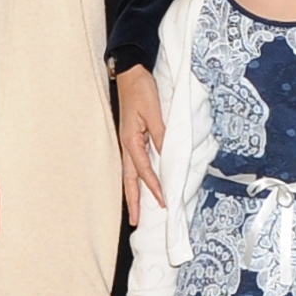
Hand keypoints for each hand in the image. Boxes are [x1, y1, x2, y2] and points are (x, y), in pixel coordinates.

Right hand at [115, 64, 165, 217]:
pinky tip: (142, 185)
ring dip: (134, 193)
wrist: (130, 73)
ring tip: (137, 211)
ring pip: (131, 174)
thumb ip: (161, 135)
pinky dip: (138, 178)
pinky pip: (135, 164)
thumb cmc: (141, 90)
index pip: (144, 170)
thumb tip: (168, 156)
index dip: (154, 187)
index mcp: (131, 140)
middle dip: (134, 201)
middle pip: (130, 180)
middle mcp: (127, 145)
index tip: (163, 202)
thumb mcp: (154, 111)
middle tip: (136, 222)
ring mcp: (128, 143)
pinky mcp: (132, 138)